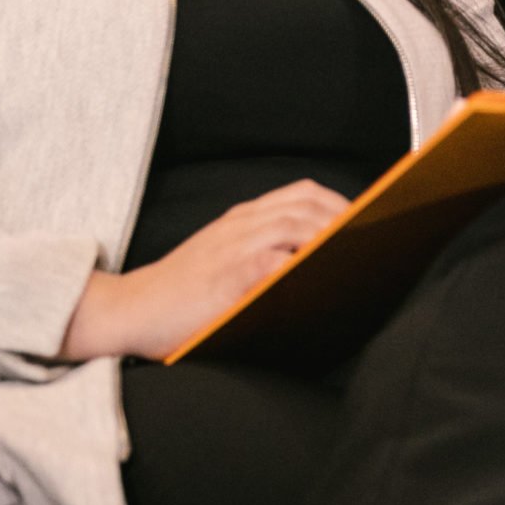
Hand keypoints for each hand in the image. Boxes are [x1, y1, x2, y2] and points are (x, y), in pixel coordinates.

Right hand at [58, 180, 349, 361]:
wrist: (129, 310)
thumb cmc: (181, 294)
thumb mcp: (223, 258)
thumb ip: (263, 252)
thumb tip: (317, 263)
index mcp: (241, 219)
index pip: (300, 193)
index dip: (338, 202)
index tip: (366, 218)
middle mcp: (240, 225)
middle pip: (306, 206)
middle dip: (346, 219)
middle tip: (376, 238)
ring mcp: (233, 247)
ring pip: (294, 225)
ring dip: (331, 235)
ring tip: (360, 252)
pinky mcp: (227, 276)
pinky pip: (271, 261)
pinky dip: (300, 263)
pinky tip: (322, 275)